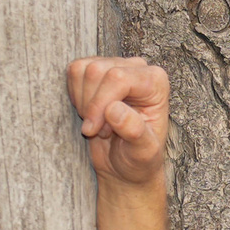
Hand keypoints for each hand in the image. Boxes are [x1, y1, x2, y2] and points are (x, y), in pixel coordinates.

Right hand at [66, 55, 170, 185]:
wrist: (124, 165)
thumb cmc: (138, 158)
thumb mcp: (142, 153)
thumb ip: (134, 131)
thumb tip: (114, 109)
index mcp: (155, 81)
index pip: (117, 78)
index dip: (99, 104)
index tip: (93, 130)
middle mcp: (137, 67)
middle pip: (96, 71)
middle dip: (90, 105)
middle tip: (100, 130)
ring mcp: (116, 65)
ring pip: (81, 70)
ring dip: (82, 102)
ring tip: (98, 123)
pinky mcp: (97, 70)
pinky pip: (74, 72)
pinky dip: (75, 96)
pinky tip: (90, 113)